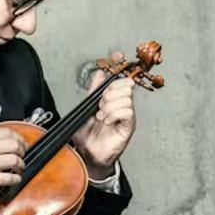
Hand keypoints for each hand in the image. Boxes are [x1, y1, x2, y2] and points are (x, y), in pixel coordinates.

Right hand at [0, 127, 26, 204]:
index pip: (6, 132)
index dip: (18, 138)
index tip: (20, 143)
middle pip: (14, 144)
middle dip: (22, 151)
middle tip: (21, 156)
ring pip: (13, 160)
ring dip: (20, 165)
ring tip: (18, 168)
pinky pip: (7, 178)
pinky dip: (15, 179)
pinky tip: (13, 180)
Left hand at [72, 56, 135, 176]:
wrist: (87, 153)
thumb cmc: (88, 135)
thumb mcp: (86, 108)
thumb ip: (93, 91)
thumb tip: (100, 73)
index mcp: (112, 100)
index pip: (121, 81)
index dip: (118, 73)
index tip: (116, 60)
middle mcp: (122, 106)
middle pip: (125, 87)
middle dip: (109, 93)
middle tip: (100, 105)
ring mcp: (126, 116)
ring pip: (126, 99)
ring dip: (109, 106)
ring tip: (101, 116)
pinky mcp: (128, 126)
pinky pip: (128, 112)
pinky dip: (114, 114)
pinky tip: (107, 121)